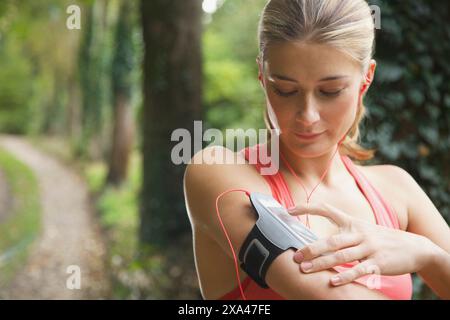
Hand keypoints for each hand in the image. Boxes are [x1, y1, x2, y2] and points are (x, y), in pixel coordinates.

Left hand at [287, 203, 437, 285]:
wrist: (415, 247)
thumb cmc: (382, 239)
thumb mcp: (363, 229)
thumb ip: (343, 231)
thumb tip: (320, 240)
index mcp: (353, 222)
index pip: (327, 210)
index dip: (307, 208)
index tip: (289, 210)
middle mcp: (359, 233)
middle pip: (331, 240)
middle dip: (311, 248)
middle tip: (295, 255)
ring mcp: (369, 248)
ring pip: (341, 256)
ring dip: (321, 263)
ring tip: (305, 269)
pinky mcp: (379, 262)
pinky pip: (360, 270)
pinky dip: (346, 276)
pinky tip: (333, 282)